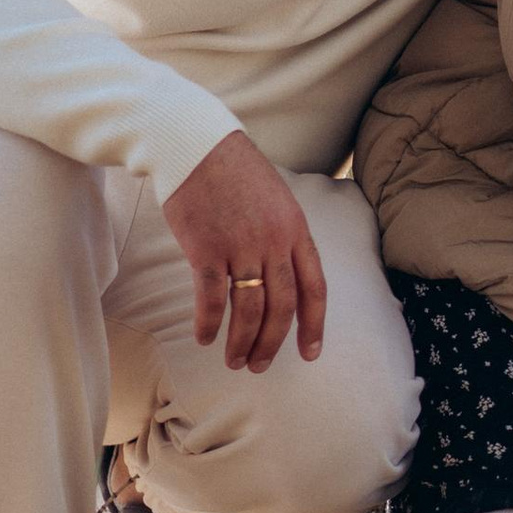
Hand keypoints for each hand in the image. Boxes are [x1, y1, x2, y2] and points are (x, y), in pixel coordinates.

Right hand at [164, 130, 325, 372]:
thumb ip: (284, 237)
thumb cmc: (236, 172)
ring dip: (242, 341)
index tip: (310, 353)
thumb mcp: (277, 200)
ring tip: (235, 361)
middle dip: (273, 342)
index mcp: (296, 229)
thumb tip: (285, 276)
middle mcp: (273, 241)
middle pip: (282, 306)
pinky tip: (204, 338)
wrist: (197, 146)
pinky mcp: (205, 248)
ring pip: (248, 309)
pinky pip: (210, 298)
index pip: (314, 287)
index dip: (314, 324)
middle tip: (260, 366)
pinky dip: (209, 324)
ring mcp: (240, 246)